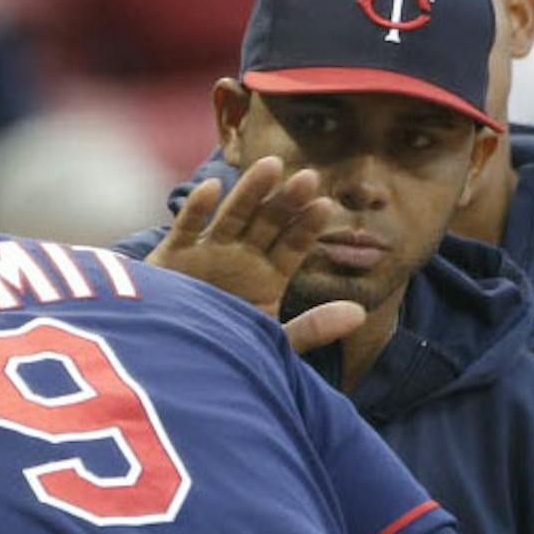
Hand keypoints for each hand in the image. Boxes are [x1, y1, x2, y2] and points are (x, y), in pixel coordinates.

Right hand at [144, 157, 366, 354]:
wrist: (173, 367)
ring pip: (232, 217)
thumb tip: (360, 313)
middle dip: (286, 201)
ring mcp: (208, 253)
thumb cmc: (225, 356)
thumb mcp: (271, 343)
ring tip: (271, 166)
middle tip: (307, 177)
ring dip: (250, 192)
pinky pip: (186, 229)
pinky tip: (212, 188)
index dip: (307, 226)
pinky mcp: (173, 257)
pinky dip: (197, 210)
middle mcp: (241, 258)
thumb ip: (314, 328)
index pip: (293, 245)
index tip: (324, 206)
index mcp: (268, 276)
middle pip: (267, 223)